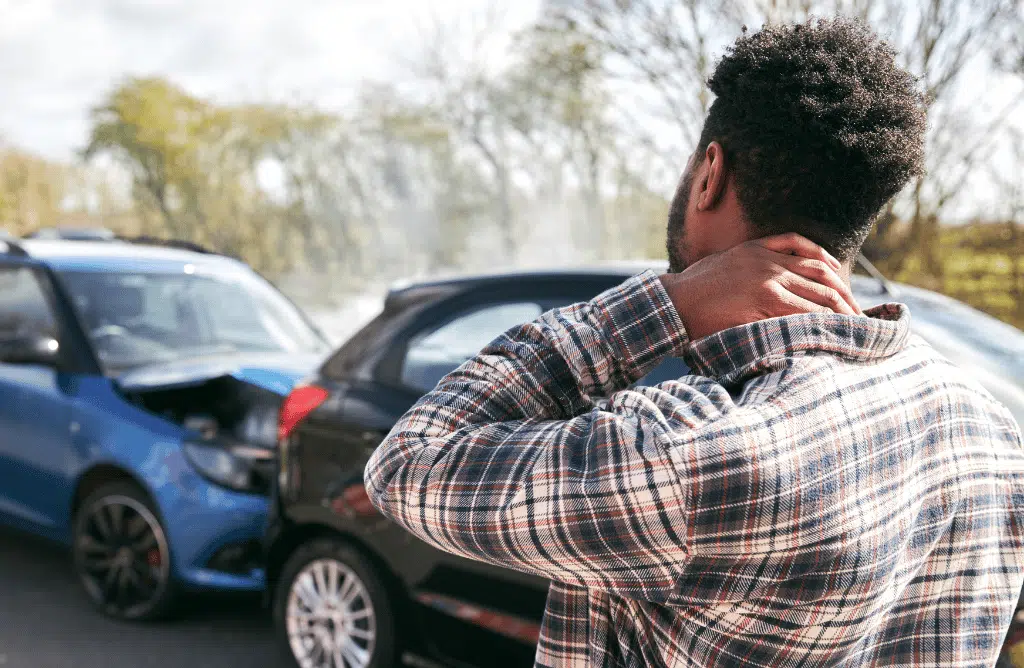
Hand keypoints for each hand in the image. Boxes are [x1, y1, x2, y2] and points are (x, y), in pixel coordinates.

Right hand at [660, 233, 861, 340]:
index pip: (809, 253)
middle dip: (844, 295)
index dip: (832, 271)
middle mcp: (768, 261)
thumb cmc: (693, 289)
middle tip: (858, 313)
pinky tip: (831, 329)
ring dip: (840, 311)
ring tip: (854, 326)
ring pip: (817, 293)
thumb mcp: (723, 263)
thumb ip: (749, 264)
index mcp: (759, 248)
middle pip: (821, 274)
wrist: (675, 301)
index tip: (843, 289)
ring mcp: (768, 280)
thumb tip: (768, 279)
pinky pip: (802, 310)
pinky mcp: (764, 300)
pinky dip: (820, 320)